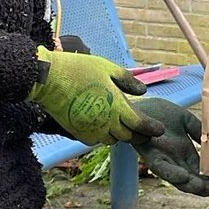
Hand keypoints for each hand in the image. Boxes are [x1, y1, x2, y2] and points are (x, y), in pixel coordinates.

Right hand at [28, 47, 164, 145]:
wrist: (49, 78)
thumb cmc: (79, 69)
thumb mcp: (107, 68)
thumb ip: (127, 81)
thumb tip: (143, 91)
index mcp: (115, 105)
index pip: (139, 124)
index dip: (151, 129)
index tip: (159, 130)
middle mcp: (105, 121)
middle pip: (127, 136)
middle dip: (138, 135)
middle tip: (145, 132)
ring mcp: (90, 128)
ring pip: (111, 139)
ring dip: (119, 135)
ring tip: (122, 127)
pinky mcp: (76, 131)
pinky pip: (94, 140)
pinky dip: (101, 136)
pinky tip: (102, 127)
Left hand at [130, 98, 208, 195]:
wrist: (138, 104)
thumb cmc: (159, 112)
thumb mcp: (185, 120)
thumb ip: (198, 130)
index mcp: (184, 153)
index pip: (201, 170)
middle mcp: (174, 160)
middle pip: (191, 179)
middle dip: (205, 186)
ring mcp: (162, 159)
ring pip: (177, 179)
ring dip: (192, 185)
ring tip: (207, 189)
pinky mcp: (149, 155)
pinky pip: (161, 168)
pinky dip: (173, 174)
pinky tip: (185, 176)